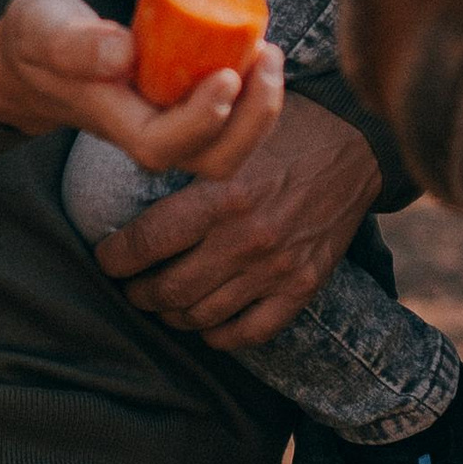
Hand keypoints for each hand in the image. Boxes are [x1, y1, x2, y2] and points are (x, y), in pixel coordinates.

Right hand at [0, 0, 283, 180]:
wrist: (32, 61)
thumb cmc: (37, 42)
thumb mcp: (43, 30)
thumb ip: (76, 44)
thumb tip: (124, 53)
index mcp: (114, 121)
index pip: (165, 144)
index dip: (202, 119)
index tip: (228, 75)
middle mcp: (149, 134)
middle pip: (212, 161)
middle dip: (253, 121)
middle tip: (269, 58)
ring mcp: (169, 125)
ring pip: (229, 147)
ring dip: (262, 109)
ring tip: (270, 54)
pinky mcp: (184, 108)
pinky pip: (232, 119)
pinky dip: (255, 94)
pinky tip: (258, 51)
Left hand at [93, 90, 380, 349]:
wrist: (358, 145)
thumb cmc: (287, 127)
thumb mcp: (233, 129)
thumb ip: (189, 150)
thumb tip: (135, 147)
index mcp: (223, 195)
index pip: (148, 241)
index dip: (115, 257)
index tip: (104, 257)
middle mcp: (247, 238)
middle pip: (169, 288)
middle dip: (137, 293)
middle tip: (128, 286)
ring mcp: (276, 269)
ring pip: (203, 316)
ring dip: (172, 316)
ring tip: (161, 304)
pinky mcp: (302, 288)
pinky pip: (250, 333)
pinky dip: (220, 336)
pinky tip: (206, 324)